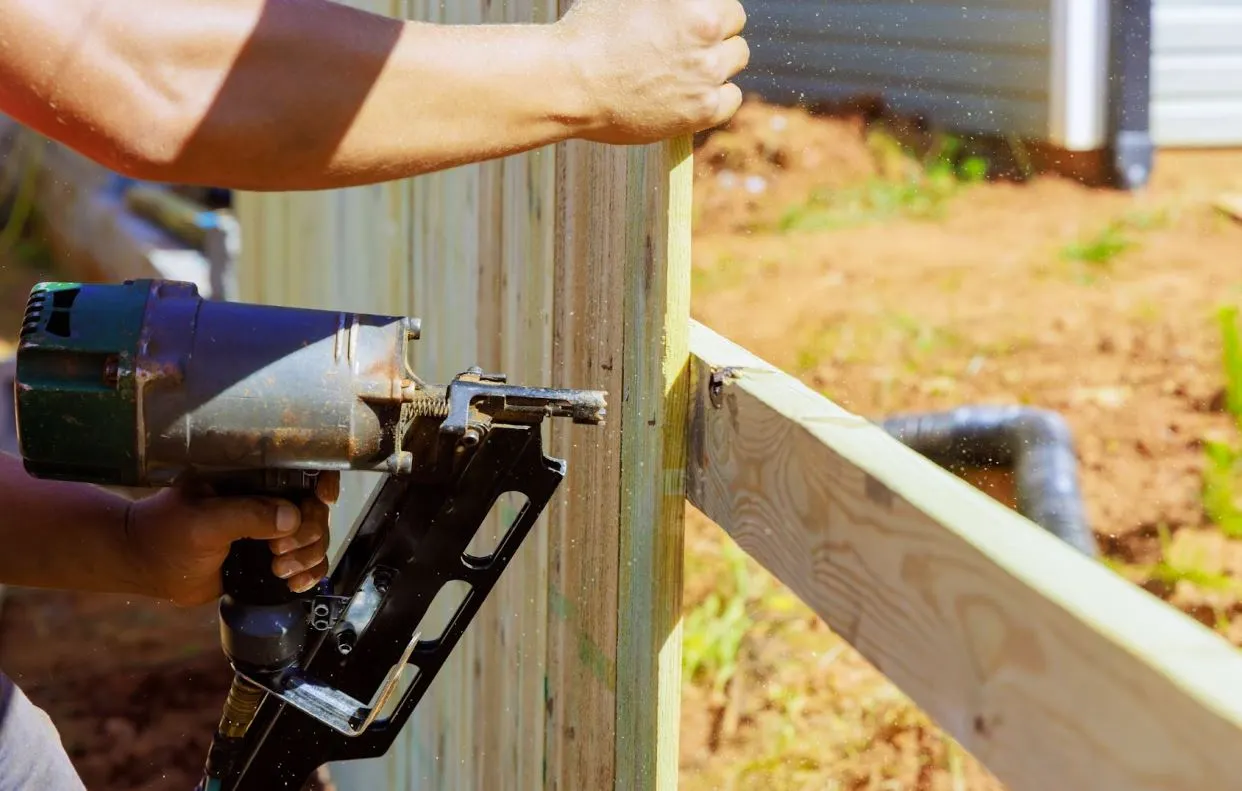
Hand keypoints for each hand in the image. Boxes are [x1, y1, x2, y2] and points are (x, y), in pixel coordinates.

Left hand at [124, 473, 340, 606]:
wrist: (145, 566)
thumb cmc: (165, 534)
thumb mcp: (203, 522)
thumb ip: (247, 516)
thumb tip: (292, 518)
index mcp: (251, 478)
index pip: (300, 469)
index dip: (321, 481)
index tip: (323, 499)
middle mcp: (265, 499)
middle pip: (314, 509)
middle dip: (308, 533)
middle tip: (279, 552)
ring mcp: (269, 529)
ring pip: (315, 537)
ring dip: (308, 556)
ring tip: (279, 570)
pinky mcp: (269, 556)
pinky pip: (306, 561)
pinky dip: (309, 572)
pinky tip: (293, 582)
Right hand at [554, 0, 748, 143]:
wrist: (569, 84)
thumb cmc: (590, 32)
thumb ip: (668, 0)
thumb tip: (680, 5)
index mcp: (693, 2)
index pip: (725, 2)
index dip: (706, 10)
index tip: (688, 22)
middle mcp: (706, 33)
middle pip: (735, 26)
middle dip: (714, 33)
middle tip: (682, 45)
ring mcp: (706, 73)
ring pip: (736, 59)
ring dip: (717, 61)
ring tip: (683, 68)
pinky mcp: (701, 109)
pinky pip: (732, 98)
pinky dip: (718, 95)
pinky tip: (693, 93)